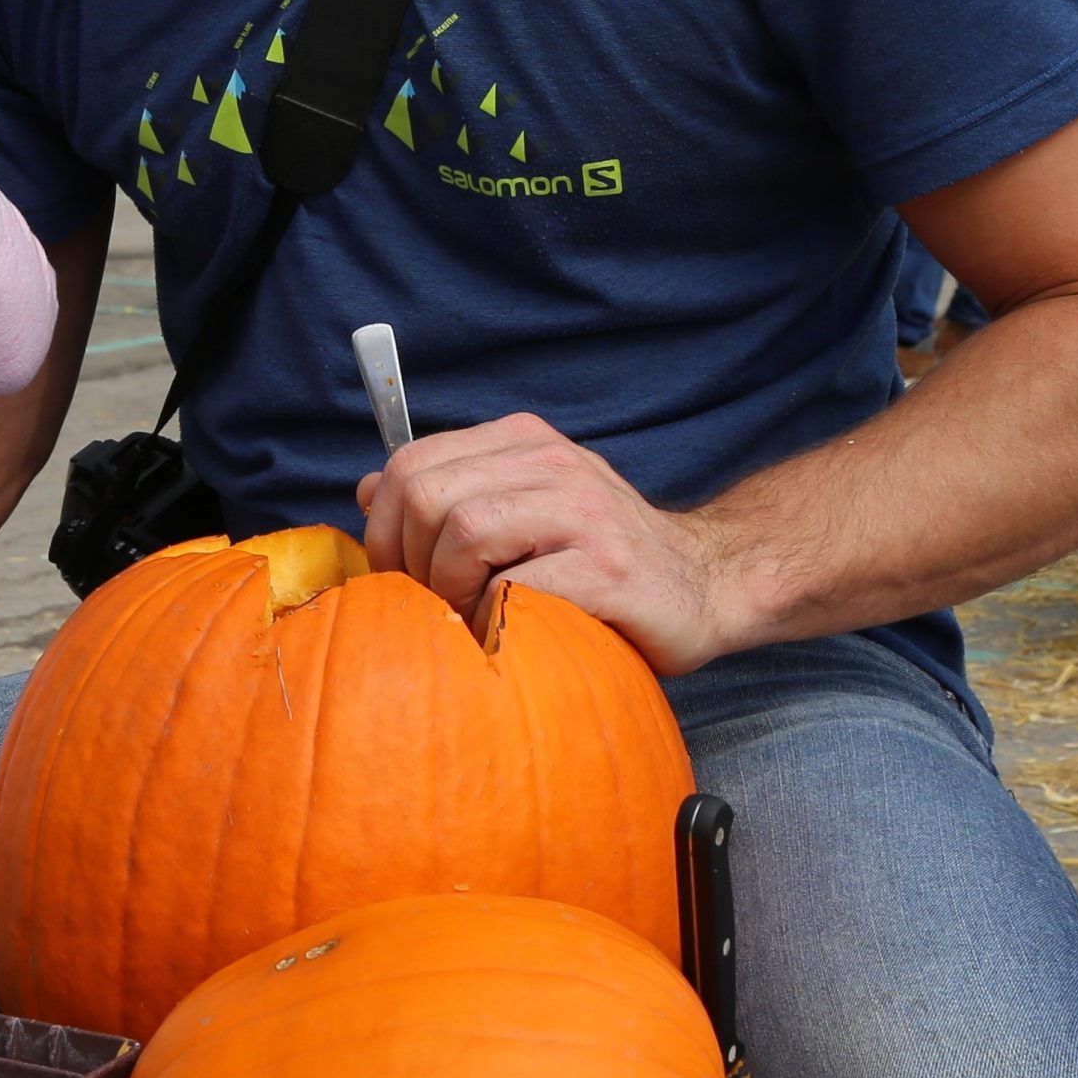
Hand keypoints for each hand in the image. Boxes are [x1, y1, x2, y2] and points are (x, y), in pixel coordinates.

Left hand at [357, 412, 735, 674]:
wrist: (708, 584)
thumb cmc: (602, 558)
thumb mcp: (525, 506)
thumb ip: (455, 493)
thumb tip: (369, 490)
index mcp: (524, 443)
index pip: (412, 462)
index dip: (385, 525)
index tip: (398, 573)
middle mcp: (553, 464)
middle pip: (428, 496)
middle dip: (412, 561)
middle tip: (435, 603)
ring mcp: (584, 514)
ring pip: (465, 533)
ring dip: (451, 590)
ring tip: (474, 617)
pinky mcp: (607, 571)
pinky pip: (514, 590)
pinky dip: (495, 620)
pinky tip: (512, 634)